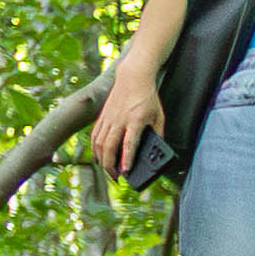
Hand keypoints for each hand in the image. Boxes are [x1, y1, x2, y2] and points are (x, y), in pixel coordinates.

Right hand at [90, 66, 164, 180]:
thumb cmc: (148, 97)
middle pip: (110, 146)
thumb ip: (158, 133)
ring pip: (100, 142)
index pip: (130, 144)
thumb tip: (157, 149)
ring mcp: (109, 118)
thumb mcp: (159, 115)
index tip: (126, 172)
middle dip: (111, 165)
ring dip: (102, 159)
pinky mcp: (103, 116)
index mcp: (136, 120)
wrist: (133, 77)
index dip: (127, 159)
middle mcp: (119, 120)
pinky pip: (95, 135)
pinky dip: (95, 148)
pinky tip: (98, 157)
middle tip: (116, 178)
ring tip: (108, 170)